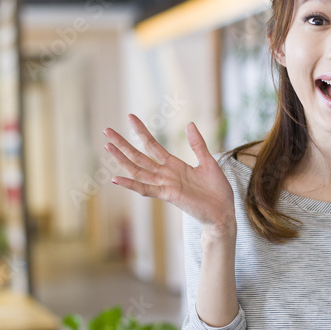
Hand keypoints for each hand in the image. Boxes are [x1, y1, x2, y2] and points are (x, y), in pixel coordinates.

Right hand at [103, 115, 235, 237]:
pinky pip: (147, 189)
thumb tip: (189, 123)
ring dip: (122, 159)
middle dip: (123, 143)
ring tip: (107, 146)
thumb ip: (197, 144)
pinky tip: (116, 178)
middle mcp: (166, 175)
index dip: (141, 131)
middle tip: (106, 130)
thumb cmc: (217, 190)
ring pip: (138, 170)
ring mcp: (165, 185)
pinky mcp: (169, 195)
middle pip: (139, 156)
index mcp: (174, 165)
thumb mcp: (208, 161)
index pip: (152, 145)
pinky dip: (131, 184)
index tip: (130, 117)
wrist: (224, 212)